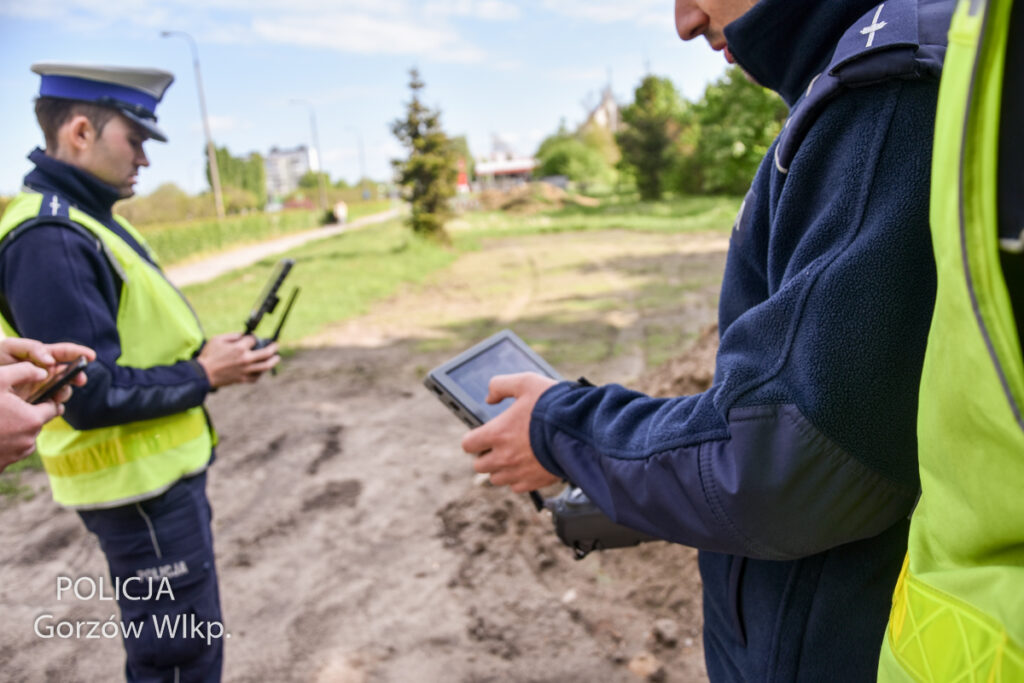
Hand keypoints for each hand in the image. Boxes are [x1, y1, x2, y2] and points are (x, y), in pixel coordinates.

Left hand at [0, 339, 94, 401]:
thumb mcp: (10, 348)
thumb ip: (33, 349)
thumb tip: (51, 362)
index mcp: (43, 357)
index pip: (66, 353)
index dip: (80, 353)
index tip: (91, 356)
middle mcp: (47, 373)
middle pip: (69, 374)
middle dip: (77, 376)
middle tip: (79, 380)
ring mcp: (43, 389)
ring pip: (63, 391)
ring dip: (64, 392)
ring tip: (56, 394)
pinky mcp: (38, 406)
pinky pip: (53, 408)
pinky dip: (55, 408)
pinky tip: (50, 406)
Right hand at [0, 362, 63, 471]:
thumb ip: (24, 371)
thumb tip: (43, 372)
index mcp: (32, 420)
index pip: (53, 408)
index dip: (47, 399)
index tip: (40, 395)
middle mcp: (28, 441)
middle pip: (36, 423)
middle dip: (26, 414)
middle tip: (7, 406)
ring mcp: (15, 455)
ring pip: (23, 437)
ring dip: (14, 428)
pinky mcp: (2, 465)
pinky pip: (9, 449)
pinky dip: (3, 441)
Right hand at [197, 333, 279, 387]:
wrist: (203, 374)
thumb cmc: (209, 356)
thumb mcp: (217, 339)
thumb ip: (232, 335)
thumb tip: (243, 335)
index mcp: (239, 348)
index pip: (254, 340)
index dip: (254, 338)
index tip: (252, 338)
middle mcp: (245, 359)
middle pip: (267, 353)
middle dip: (273, 348)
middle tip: (276, 346)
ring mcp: (245, 370)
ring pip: (266, 366)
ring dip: (273, 361)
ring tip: (276, 358)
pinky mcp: (243, 379)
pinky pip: (256, 377)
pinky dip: (261, 373)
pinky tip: (262, 370)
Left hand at [461, 372, 559, 492]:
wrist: (582, 430)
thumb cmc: (554, 405)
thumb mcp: (526, 382)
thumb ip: (501, 385)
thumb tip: (489, 398)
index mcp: (497, 433)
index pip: (468, 444)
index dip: (474, 439)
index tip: (483, 434)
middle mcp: (504, 457)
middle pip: (479, 466)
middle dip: (486, 455)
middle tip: (498, 445)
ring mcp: (519, 472)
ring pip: (496, 479)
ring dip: (500, 469)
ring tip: (513, 456)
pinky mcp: (535, 482)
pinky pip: (516, 487)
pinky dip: (518, 479)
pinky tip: (527, 466)